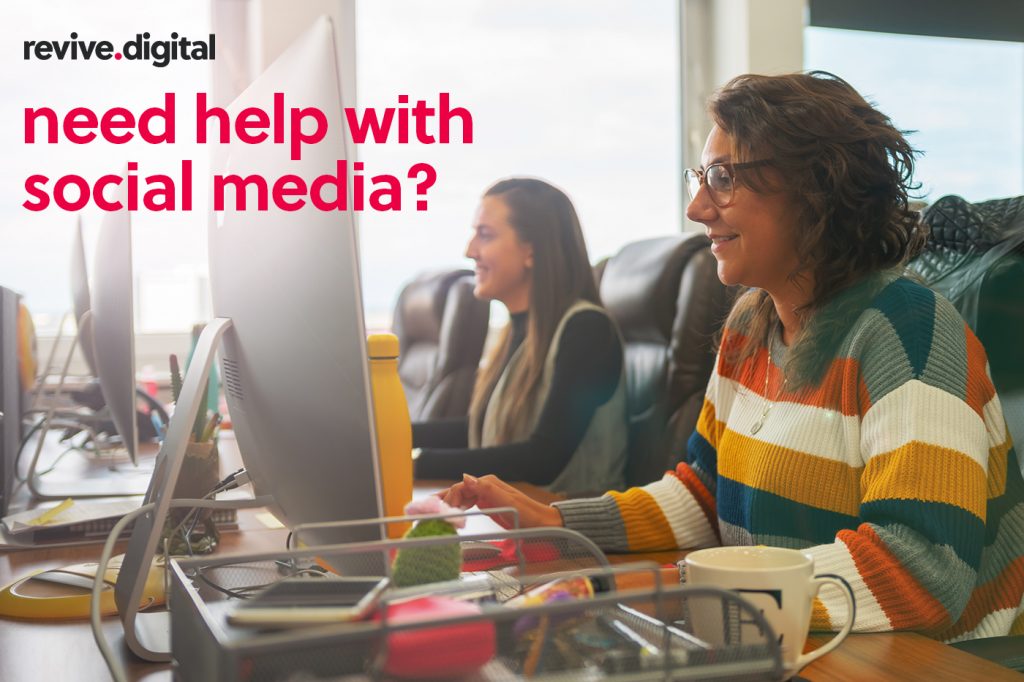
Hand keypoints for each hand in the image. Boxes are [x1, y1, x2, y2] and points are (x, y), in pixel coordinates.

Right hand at [439, 474, 562, 529]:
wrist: (544, 523)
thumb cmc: (530, 515)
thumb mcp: (510, 504)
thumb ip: (488, 491)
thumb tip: (466, 478)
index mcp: (488, 484)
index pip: (461, 486)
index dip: (449, 498)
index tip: (441, 513)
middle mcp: (485, 486)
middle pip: (458, 491)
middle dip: (443, 500)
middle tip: (428, 513)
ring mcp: (486, 495)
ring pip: (460, 497)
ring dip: (447, 504)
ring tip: (432, 513)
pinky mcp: (487, 504)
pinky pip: (467, 504)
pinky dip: (456, 508)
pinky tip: (448, 515)